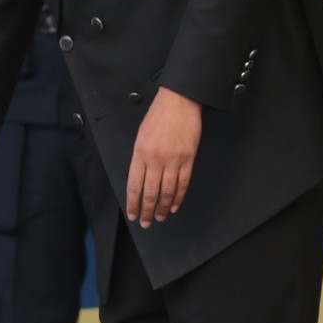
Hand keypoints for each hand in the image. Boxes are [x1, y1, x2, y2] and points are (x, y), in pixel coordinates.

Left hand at [126, 87, 201, 227]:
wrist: (179, 100)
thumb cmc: (158, 115)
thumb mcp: (141, 135)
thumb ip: (140, 158)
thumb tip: (140, 179)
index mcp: (140, 153)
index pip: (134, 185)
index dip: (133, 203)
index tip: (133, 214)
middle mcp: (155, 159)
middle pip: (150, 192)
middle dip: (147, 211)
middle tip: (146, 222)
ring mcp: (173, 160)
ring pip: (167, 191)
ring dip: (163, 208)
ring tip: (161, 217)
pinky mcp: (188, 158)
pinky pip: (183, 183)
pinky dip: (178, 197)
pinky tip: (175, 206)